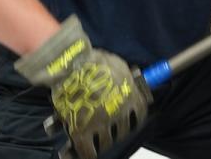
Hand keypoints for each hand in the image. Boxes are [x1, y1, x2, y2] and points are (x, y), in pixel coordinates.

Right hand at [14, 16, 149, 158]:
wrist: (71, 66)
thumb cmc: (94, 61)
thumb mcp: (118, 65)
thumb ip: (126, 77)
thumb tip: (131, 82)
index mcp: (130, 97)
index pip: (140, 115)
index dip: (134, 118)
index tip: (131, 119)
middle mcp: (119, 113)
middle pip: (123, 130)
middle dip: (118, 130)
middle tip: (111, 129)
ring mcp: (102, 123)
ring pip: (107, 142)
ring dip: (103, 141)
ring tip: (98, 139)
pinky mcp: (82, 132)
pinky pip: (88, 151)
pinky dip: (87, 153)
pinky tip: (86, 152)